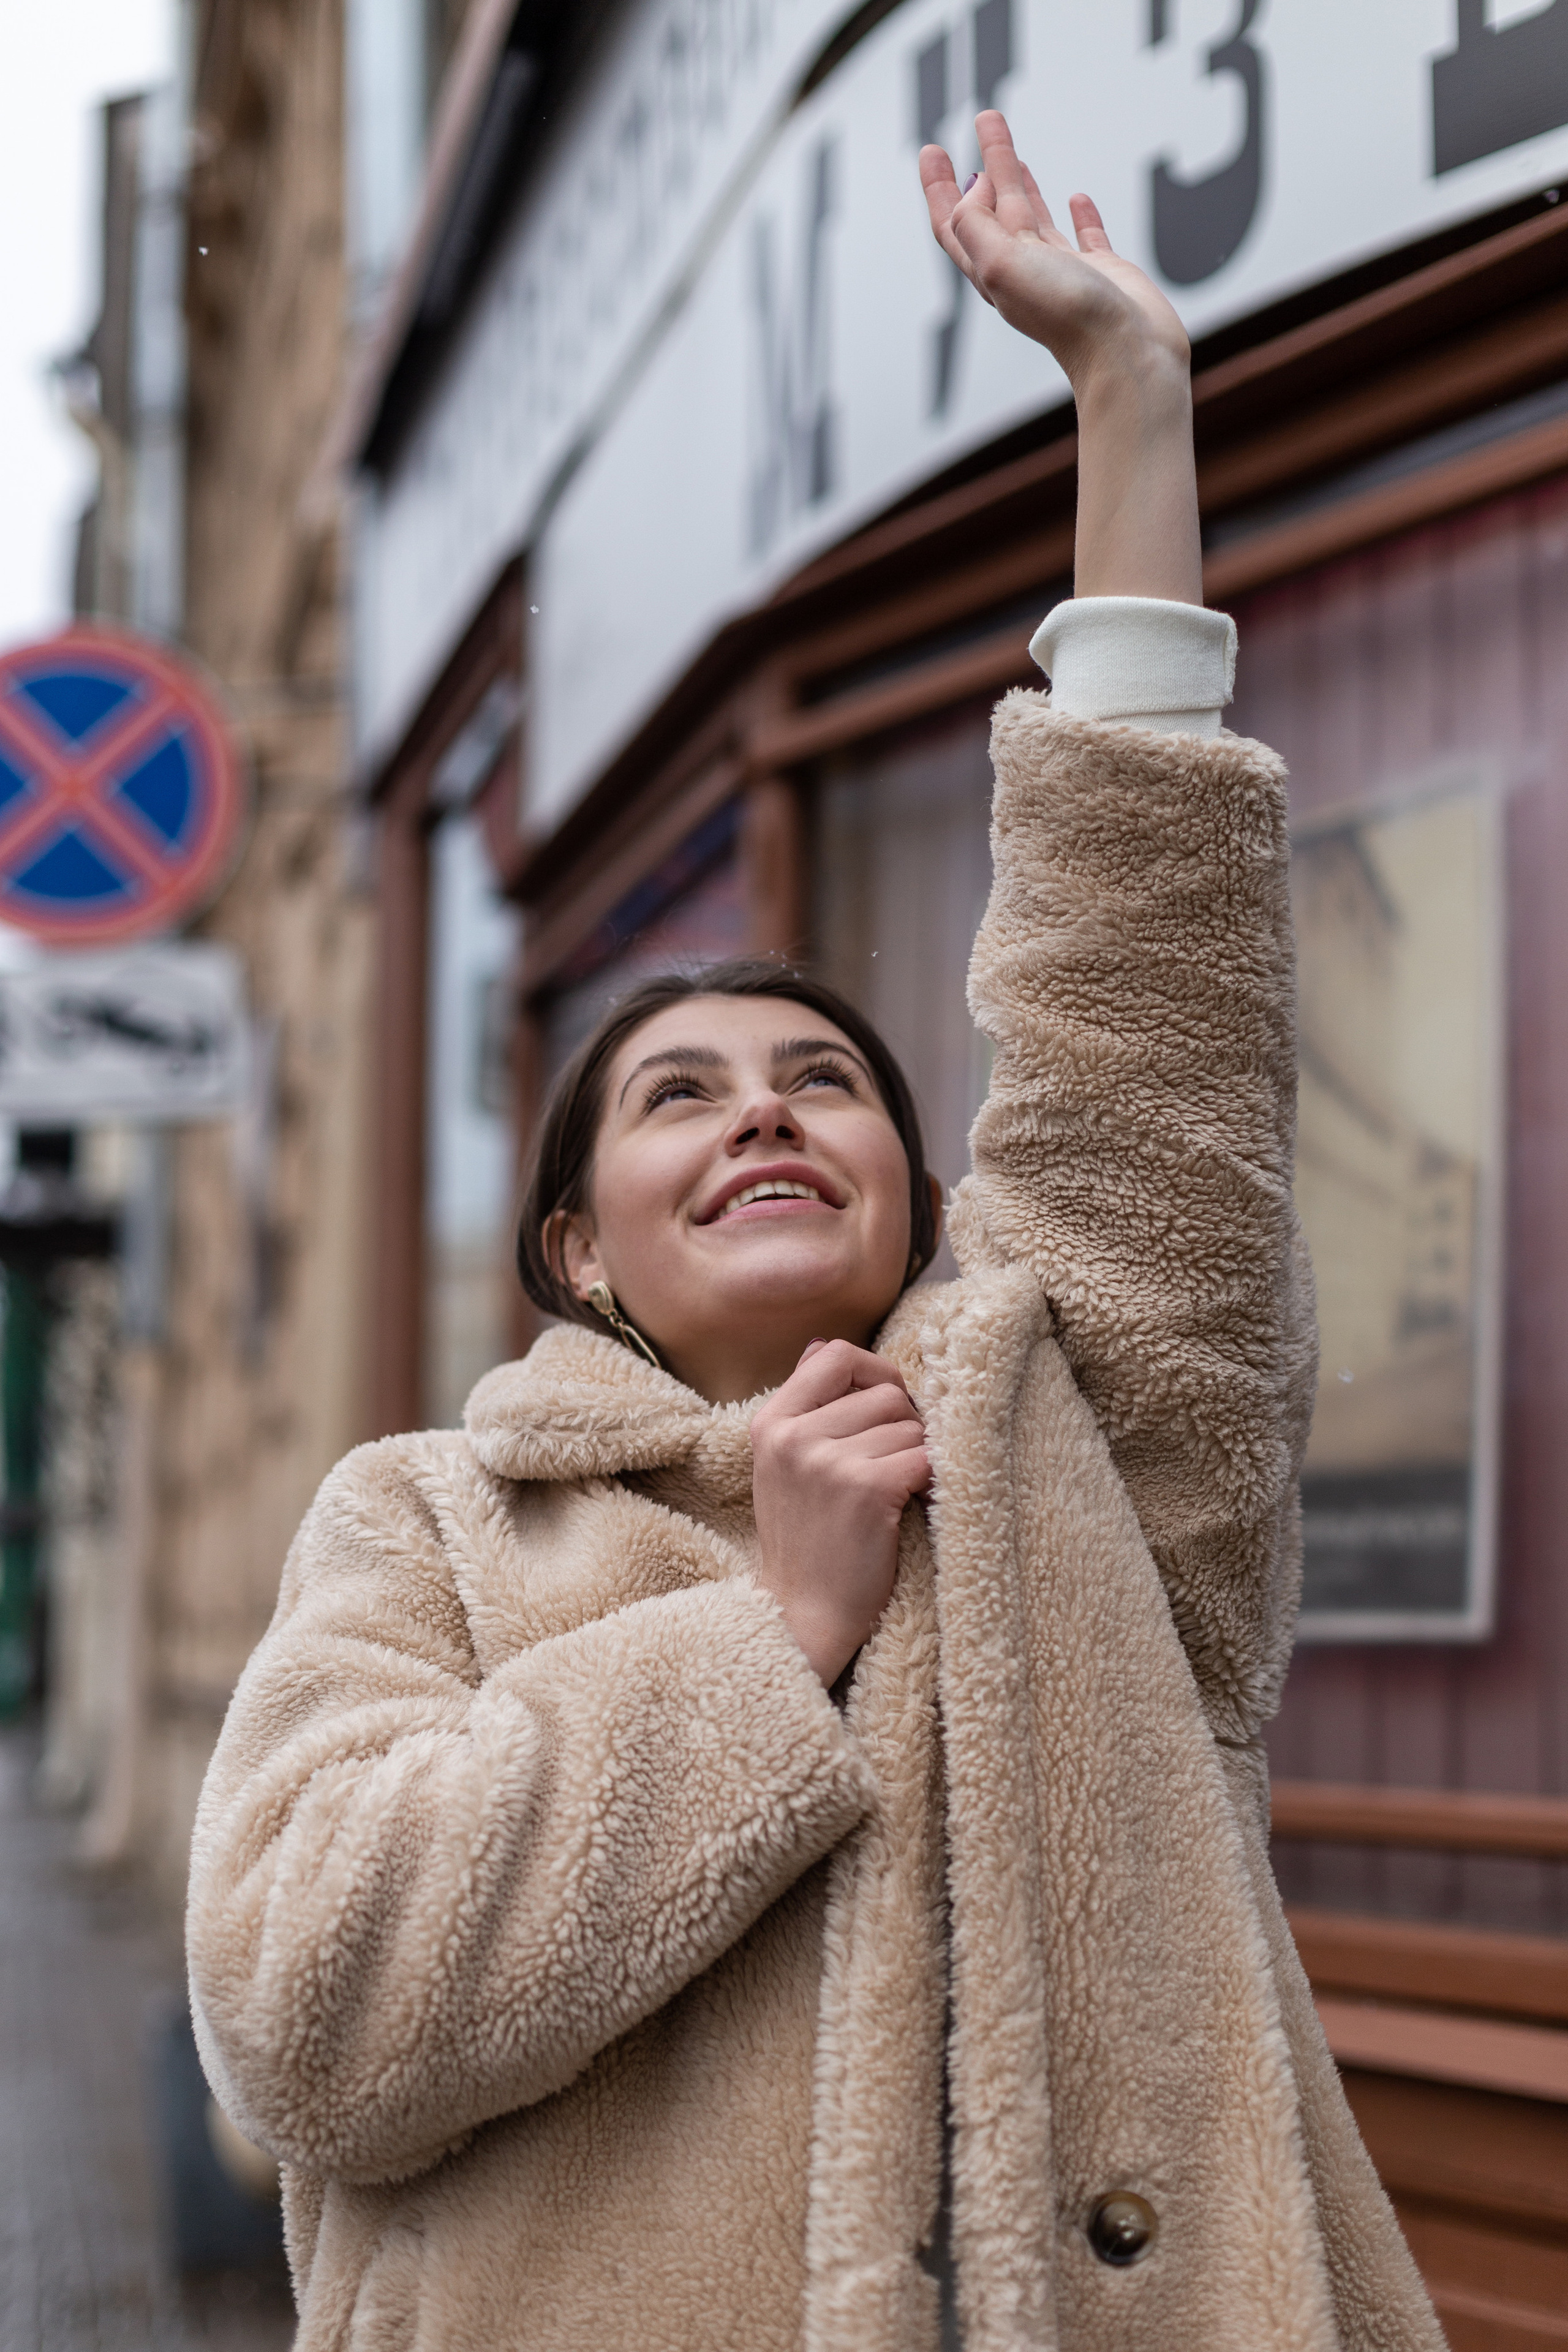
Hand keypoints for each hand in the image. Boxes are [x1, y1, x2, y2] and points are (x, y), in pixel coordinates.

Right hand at [751, 1339, 929, 1686]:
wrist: (802, 1616)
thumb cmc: (805, 1541)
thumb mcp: (784, 1466)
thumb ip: (805, 1406)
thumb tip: (821, 1342)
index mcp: (771, 1423)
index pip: (835, 1355)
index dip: (875, 1373)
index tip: (888, 1409)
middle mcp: (792, 1435)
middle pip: (885, 1392)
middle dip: (904, 1426)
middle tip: (895, 1467)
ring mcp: (826, 1461)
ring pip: (910, 1425)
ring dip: (918, 1458)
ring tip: (898, 1493)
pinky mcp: (864, 1489)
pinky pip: (925, 1457)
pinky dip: (931, 1481)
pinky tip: (913, 1505)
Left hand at [920, 110, 1187, 397]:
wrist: (1126, 352)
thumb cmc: (1067, 315)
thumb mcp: (1003, 264)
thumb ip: (978, 226)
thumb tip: (974, 190)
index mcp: (994, 272)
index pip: (957, 224)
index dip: (941, 188)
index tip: (932, 149)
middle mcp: (1025, 272)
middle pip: (995, 210)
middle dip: (984, 166)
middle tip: (982, 121)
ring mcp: (1064, 273)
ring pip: (1035, 219)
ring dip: (1023, 184)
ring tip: (1016, 154)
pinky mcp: (1103, 274)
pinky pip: (1087, 237)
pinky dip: (1080, 216)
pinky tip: (1076, 197)